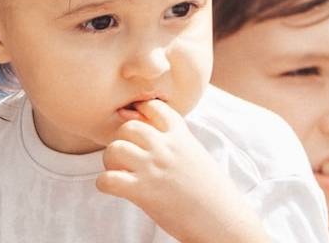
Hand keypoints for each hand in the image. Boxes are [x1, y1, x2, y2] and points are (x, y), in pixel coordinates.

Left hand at [95, 99, 268, 242]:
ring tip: (119, 173)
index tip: (138, 130)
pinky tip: (114, 189)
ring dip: (110, 161)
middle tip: (126, 158)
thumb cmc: (213, 193)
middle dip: (122, 140)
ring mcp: (153, 168)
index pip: (153, 107)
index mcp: (181, 136)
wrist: (224, 221)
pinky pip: (107, 179)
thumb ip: (176, 143)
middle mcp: (165, 148)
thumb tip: (155, 137)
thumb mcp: (197, 157)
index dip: (140, 115)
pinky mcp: (143, 191)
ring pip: (114, 148)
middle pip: (128, 127)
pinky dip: (104, 184)